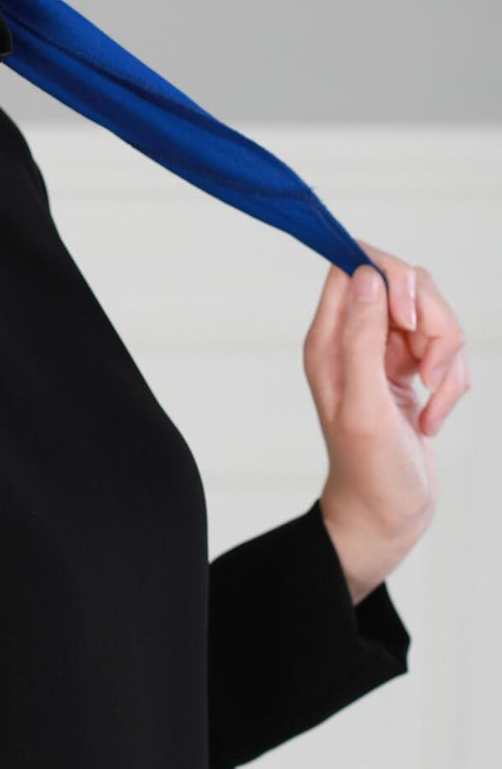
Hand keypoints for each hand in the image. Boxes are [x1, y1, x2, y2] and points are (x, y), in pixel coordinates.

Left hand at [303, 237, 470, 601]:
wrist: (387, 517)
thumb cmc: (368, 472)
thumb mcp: (363, 407)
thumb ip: (361, 340)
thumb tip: (364, 276)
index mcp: (329, 337)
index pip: (354, 264)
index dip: (391, 277)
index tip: (407, 318)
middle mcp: (355, 336)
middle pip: (407, 284)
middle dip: (432, 326)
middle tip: (425, 371)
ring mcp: (385, 352)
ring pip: (434, 317)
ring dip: (446, 361)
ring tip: (430, 401)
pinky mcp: (412, 369)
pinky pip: (447, 351)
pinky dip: (451, 384)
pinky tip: (432, 418)